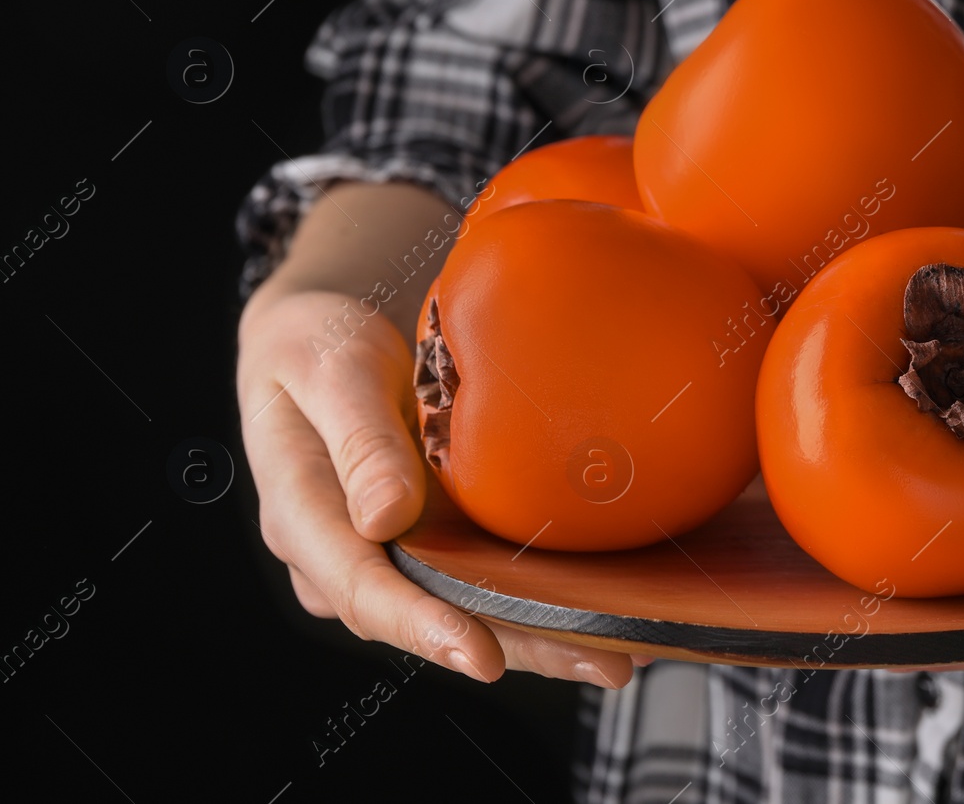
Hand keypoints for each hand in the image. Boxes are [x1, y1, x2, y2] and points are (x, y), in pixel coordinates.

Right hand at [237, 286, 640, 687]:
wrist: (317, 339)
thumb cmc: (314, 345)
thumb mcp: (329, 370)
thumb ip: (358, 439)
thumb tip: (384, 518)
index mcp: (302, 516)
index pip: (363, 589)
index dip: (423, 626)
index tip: (481, 654)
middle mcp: (344, 556)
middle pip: (430, 618)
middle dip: (517, 647)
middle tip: (601, 666)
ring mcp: (388, 556)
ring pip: (464, 610)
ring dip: (541, 636)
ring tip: (618, 654)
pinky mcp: (428, 543)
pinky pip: (481, 580)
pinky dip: (538, 597)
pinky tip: (600, 609)